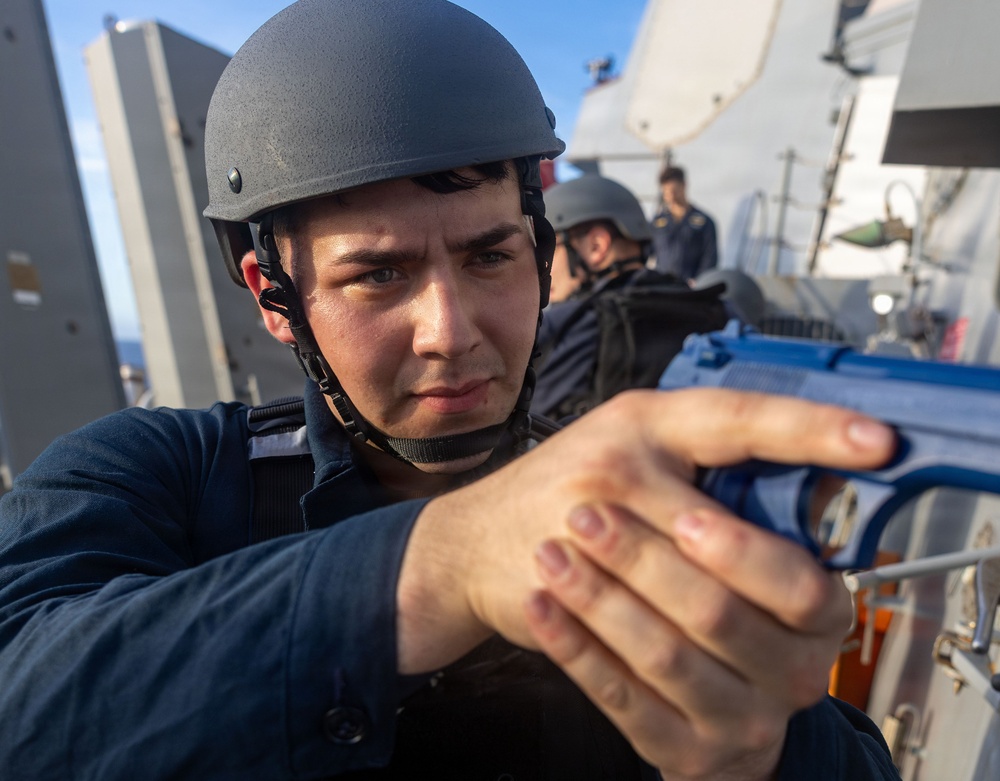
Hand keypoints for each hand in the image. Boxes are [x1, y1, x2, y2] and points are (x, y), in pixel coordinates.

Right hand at [396, 388, 893, 777]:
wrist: (471, 538)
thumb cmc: (564, 492)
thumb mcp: (631, 449)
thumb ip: (703, 467)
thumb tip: (797, 505)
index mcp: (646, 418)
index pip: (743, 417)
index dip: (813, 428)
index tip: (877, 443)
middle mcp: (617, 459)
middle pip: (729, 535)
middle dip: (772, 583)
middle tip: (810, 604)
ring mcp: (585, 516)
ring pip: (694, 594)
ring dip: (731, 627)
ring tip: (755, 646)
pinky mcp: (563, 572)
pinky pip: (643, 627)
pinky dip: (681, 650)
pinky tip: (705, 660)